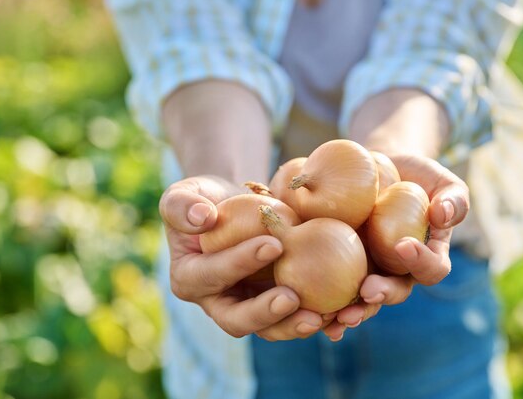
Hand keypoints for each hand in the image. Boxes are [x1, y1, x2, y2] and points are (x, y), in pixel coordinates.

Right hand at [160, 176, 325, 340]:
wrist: (233, 208)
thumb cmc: (206, 198)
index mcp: (190, 279)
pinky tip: (340, 311)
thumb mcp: (185, 193)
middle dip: (265, 313)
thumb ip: (181, 204)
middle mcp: (217, 303)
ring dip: (294, 326)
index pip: (213, 275)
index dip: (239, 263)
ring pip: (270, 328)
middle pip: (238, 320)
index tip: (273, 243)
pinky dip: (317, 318)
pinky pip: (295, 317)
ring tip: (321, 316)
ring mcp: (248, 307)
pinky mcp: (275, 305)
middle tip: (292, 298)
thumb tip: (202, 217)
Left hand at [322, 154, 468, 339]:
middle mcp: (398, 271)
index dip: (421, 262)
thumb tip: (443, 214)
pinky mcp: (341, 264)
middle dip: (382, 296)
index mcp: (427, 257)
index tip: (404, 246)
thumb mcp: (442, 182)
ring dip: (353, 310)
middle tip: (368, 292)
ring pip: (363, 299)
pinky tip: (307, 308)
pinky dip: (322, 301)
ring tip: (340, 316)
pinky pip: (332, 287)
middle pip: (394, 292)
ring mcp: (370, 269)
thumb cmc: (417, 176)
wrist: (380, 169)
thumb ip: (453, 198)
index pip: (432, 268)